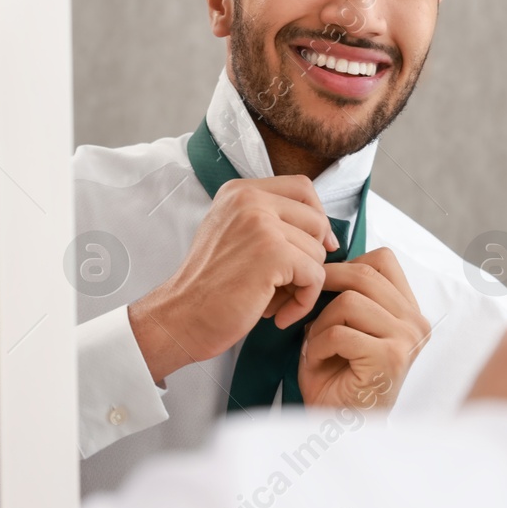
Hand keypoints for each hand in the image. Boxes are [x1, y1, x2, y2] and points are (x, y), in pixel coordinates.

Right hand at [129, 176, 338, 382]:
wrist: (179, 318)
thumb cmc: (208, 287)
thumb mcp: (233, 235)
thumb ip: (270, 222)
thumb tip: (327, 234)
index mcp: (240, 191)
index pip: (302, 188)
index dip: (316, 218)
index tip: (315, 246)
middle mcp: (250, 199)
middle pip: (317, 221)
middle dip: (311, 257)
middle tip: (285, 286)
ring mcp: (262, 224)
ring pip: (318, 252)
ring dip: (304, 285)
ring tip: (273, 302)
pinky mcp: (273, 254)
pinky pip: (316, 276)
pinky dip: (303, 302)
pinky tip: (278, 315)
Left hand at [297, 248, 430, 410]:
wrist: (342, 427)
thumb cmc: (338, 380)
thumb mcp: (345, 327)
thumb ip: (346, 295)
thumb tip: (320, 264)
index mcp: (408, 312)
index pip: (383, 260)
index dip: (346, 263)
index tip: (322, 282)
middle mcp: (414, 322)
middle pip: (364, 274)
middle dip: (326, 286)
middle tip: (303, 305)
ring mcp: (406, 340)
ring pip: (350, 301)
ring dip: (321, 322)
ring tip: (317, 345)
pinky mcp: (390, 358)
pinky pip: (341, 332)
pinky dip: (319, 345)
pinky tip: (318, 360)